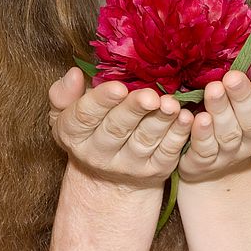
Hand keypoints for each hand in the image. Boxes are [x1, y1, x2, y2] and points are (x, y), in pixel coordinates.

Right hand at [48, 67, 194, 189]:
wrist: (109, 176)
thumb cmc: (91, 129)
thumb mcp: (67, 114)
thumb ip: (64, 94)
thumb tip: (74, 74)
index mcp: (75, 134)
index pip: (86, 116)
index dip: (102, 101)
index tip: (118, 87)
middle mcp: (99, 153)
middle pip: (117, 129)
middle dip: (135, 110)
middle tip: (150, 96)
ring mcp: (129, 164)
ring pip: (145, 141)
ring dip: (160, 121)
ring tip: (171, 104)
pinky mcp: (155, 170)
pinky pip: (168, 153)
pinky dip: (178, 135)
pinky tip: (186, 118)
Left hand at [176, 62, 250, 182]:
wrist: (205, 153)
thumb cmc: (231, 109)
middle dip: (243, 98)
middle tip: (232, 77)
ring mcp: (229, 154)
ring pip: (228, 134)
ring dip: (221, 111)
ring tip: (213, 90)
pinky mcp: (204, 163)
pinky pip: (204, 150)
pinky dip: (200, 134)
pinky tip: (195, 117)